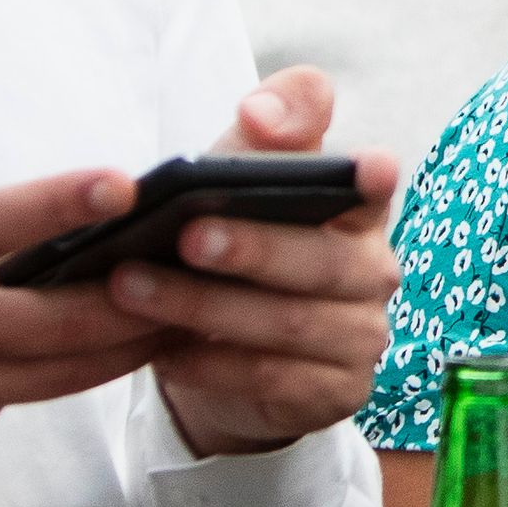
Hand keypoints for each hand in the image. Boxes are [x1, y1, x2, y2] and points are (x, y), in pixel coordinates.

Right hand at [0, 149, 163, 495]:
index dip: (62, 203)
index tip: (125, 183)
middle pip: (62, 321)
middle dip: (145, 295)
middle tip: (211, 265)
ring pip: (65, 372)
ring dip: (133, 341)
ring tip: (196, 307)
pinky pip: (20, 394)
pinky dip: (60, 369)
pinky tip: (103, 344)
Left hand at [124, 71, 397, 459]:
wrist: (225, 356)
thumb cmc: (235, 247)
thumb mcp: (237, 183)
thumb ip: (260, 135)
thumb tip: (260, 113)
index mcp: (357, 212)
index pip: (374, 185)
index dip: (372, 175)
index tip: (366, 166)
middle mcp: (372, 272)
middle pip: (322, 260)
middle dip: (253, 248)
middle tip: (187, 237)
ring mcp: (362, 337)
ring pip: (290, 323)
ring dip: (207, 308)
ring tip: (133, 289)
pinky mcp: (338, 393)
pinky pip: (274, 379)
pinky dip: (215, 367)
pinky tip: (165, 354)